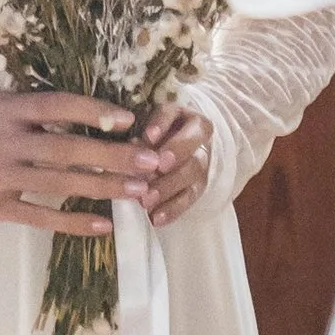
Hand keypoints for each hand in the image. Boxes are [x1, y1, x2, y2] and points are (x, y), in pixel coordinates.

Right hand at [0, 90, 160, 234]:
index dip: (94, 112)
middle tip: (151, 161)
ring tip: (139, 191)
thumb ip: (35, 109)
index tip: (129, 119)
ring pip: (60, 182)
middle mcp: (3, 141)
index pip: (57, 106)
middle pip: (67, 148)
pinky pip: (40, 216)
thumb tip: (95, 113)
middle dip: (113, 155)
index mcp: (6, 109)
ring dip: (104, 187)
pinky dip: (73, 221)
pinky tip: (104, 224)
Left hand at [137, 102, 213, 226]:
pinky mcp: (199, 186)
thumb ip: (143, 130)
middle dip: (172, 160)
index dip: (162, 125)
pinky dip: (173, 209)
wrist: (179, 143)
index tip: (148, 137)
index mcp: (183, 116)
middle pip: (191, 149)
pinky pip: (190, 198)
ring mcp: (202, 164)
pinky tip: (156, 219)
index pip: (175, 115)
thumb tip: (132, 146)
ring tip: (146, 201)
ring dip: (168, 188)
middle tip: (152, 171)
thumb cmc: (156, 130)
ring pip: (192, 175)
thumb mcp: (149, 121)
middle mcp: (199, 141)